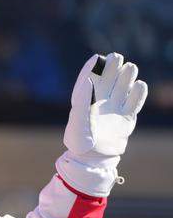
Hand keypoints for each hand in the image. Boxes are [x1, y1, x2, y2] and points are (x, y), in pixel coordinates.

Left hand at [56, 53, 146, 196]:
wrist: (93, 159)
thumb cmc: (80, 141)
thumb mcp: (77, 122)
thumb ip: (82, 101)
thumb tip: (89, 80)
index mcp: (85, 97)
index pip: (91, 75)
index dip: (95, 66)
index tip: (98, 58)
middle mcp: (101, 99)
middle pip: (110, 77)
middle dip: (114, 66)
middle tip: (117, 58)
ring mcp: (115, 107)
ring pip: (124, 85)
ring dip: (127, 76)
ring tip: (129, 69)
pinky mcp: (127, 117)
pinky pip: (135, 101)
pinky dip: (138, 93)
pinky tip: (139, 85)